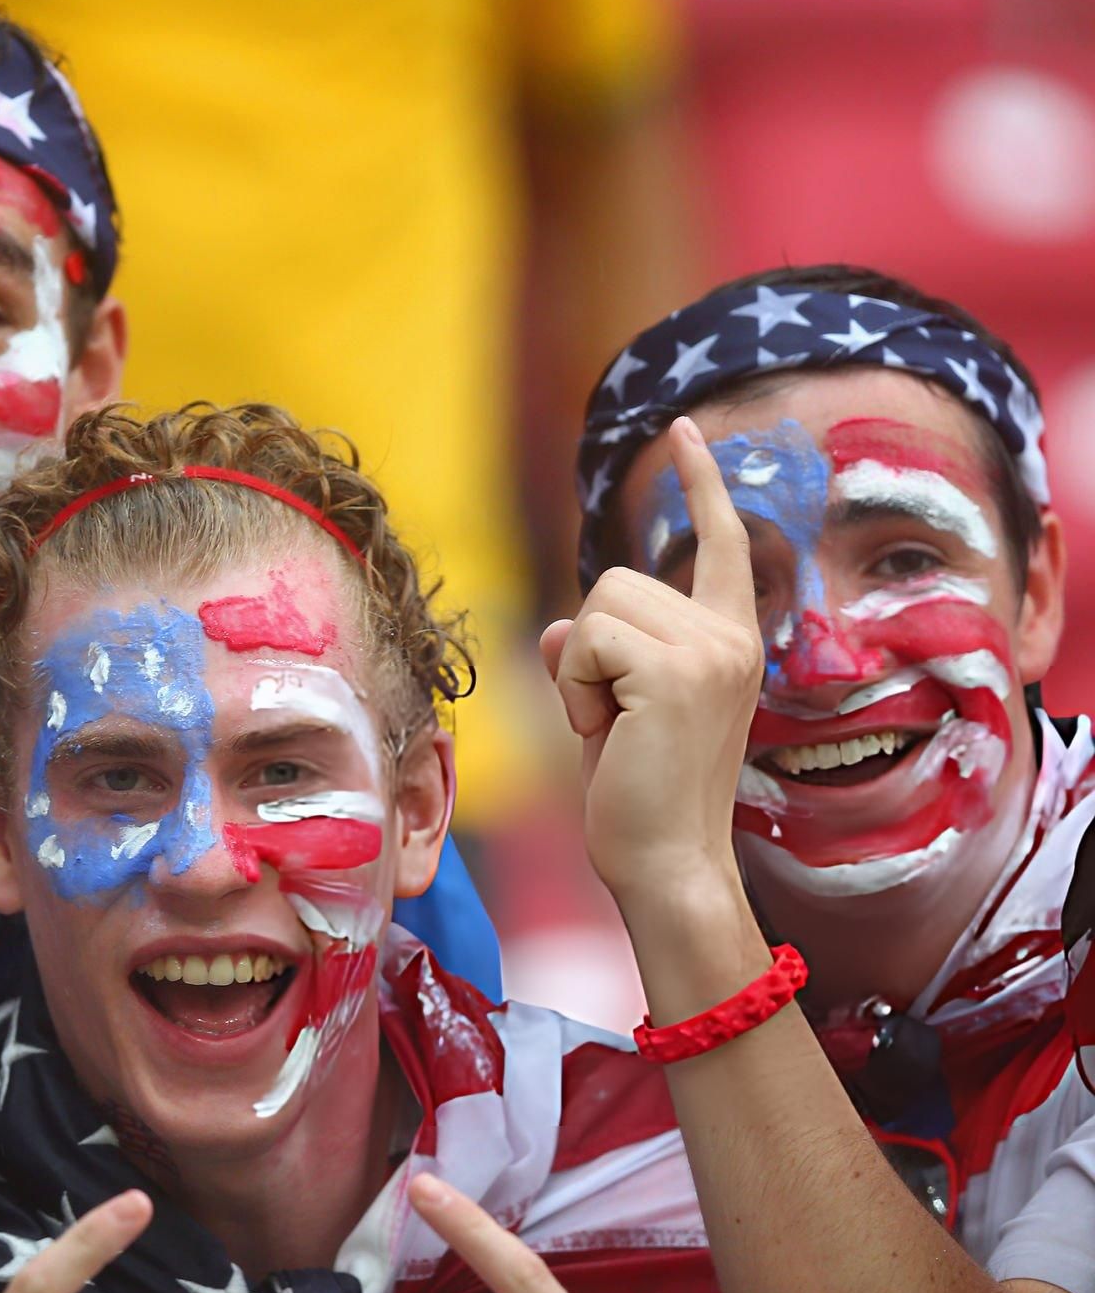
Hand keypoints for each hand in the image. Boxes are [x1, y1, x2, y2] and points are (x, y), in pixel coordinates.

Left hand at [538, 416, 762, 900]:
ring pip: (599, 604)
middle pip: (617, 579)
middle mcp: (731, 637)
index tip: (688, 429)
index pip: (722, 544)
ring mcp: (711, 651)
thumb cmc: (638, 796)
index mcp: (730, 640)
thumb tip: (561, 629)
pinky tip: (606, 730)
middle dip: (590, 646)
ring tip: (613, 726)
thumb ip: (594, 657)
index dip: (702, 484)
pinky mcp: (678, 671)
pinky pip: (587, 639)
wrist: (666, 863)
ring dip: (582, 669)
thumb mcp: (611, 709)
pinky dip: (576, 686)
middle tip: (614, 718)